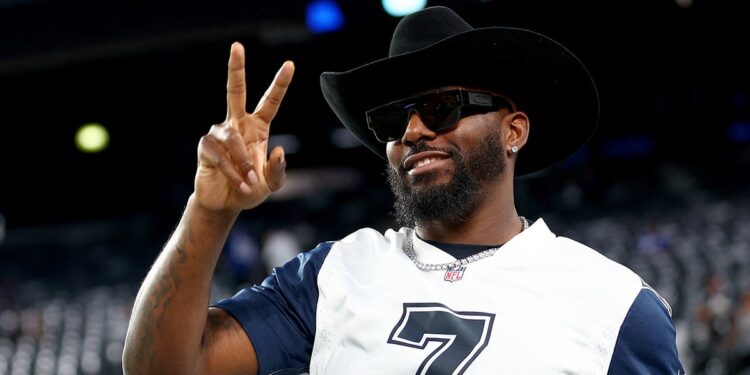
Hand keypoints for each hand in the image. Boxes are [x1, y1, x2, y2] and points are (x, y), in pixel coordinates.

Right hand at [194, 42, 293, 211]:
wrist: (226, 204)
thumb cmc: (250, 189)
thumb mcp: (272, 184)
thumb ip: (278, 171)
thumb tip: (279, 149)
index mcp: (258, 127)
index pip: (270, 101)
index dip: (280, 84)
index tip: (290, 64)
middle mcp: (237, 124)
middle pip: (235, 90)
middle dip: (236, 68)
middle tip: (237, 45)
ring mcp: (219, 133)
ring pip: (234, 139)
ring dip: (244, 163)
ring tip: (250, 181)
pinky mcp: (205, 146)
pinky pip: (221, 155)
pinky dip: (233, 172)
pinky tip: (239, 183)